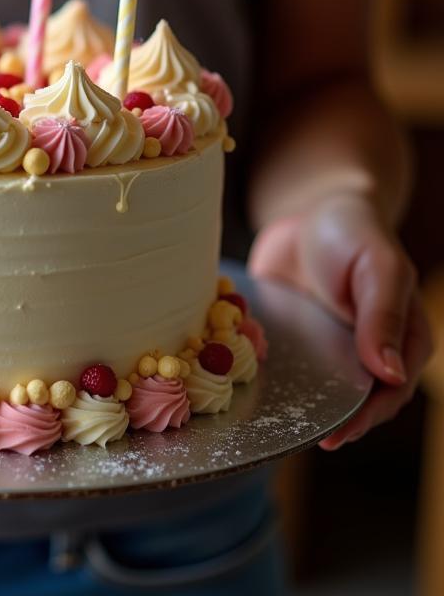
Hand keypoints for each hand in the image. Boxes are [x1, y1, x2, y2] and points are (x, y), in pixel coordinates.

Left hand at [249, 193, 432, 448]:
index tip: (336, 435)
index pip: (389, 393)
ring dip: (296, 406)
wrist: (311, 211)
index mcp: (403, 341)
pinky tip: (244, 386)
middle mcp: (366, 353)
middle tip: (299, 436)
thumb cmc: (355, 233)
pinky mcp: (292, 340)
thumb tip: (391, 374)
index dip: (364, 417)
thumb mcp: (378, 267)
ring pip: (316, 391)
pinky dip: (267, 377)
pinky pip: (282, 366)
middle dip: (328, 422)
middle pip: (352, 402)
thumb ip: (384, 316)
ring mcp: (328, 349)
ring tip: (271, 421)